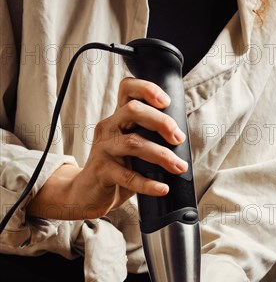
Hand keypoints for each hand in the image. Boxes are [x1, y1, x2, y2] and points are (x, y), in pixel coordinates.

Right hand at [27, 77, 187, 219]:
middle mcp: (108, 128)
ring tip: (179, 167)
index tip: (167, 102)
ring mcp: (103, 148)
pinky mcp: (102, 171)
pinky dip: (148, 184)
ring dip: (162, 155)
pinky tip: (162, 188)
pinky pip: (128, 176)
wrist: (88, 193)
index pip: (127, 89)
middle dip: (161, 121)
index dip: (147, 88)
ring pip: (133, 142)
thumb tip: (182, 141)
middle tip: (179, 138)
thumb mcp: (131, 147)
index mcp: (118, 118)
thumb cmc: (117, 168)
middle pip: (133, 110)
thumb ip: (149, 137)